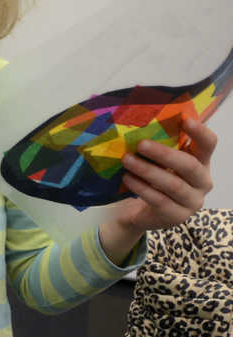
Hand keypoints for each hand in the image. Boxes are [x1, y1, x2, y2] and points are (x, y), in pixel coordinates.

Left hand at [99, 118, 215, 262]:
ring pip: (172, 184)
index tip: (185, 120)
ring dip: (148, 170)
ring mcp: (193, 201)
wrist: (142, 213)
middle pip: (189, 165)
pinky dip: (142, 188)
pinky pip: (160, 200)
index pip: (208, 144)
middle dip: (163, 154)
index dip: (200, 132)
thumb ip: (159, 146)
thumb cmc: (153, 179)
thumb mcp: (158, 162)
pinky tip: (127, 178)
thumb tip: (139, 123)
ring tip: (127, 160)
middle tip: (140, 144)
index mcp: (201, 162)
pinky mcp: (178, 217)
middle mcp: (203, 181)